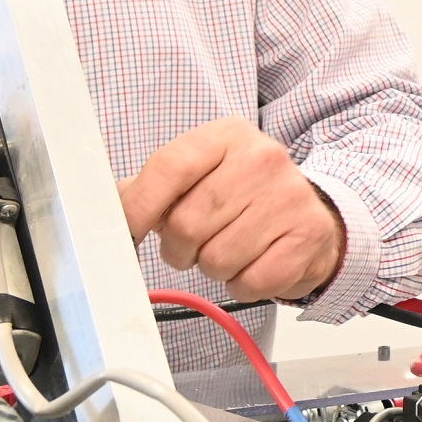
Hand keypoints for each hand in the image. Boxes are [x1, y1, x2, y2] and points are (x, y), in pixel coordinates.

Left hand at [118, 117, 343, 302]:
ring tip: (230, 250)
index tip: (128, 233)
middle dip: (180, 248)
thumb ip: (153, 187)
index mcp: (227, 136)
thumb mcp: (203, 175)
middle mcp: (262, 159)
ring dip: (214, 268)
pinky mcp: (308, 236)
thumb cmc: (245, 197)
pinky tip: (254, 264)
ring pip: (217, 259)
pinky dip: (243, 284)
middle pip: (187, 223)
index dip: (139, 206)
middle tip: (195, 244)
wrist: (313, 216)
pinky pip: (250, 281)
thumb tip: (107, 207)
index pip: (170, 167)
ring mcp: (289, 197)